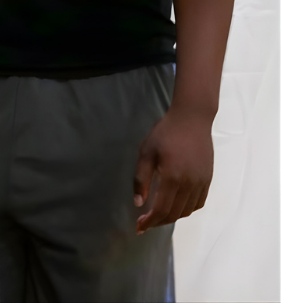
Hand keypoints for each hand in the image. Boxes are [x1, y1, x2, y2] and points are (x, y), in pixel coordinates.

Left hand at [132, 104, 214, 232]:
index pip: (162, 209)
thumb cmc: (165, 133)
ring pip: (187, 211)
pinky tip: (176, 206)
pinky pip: (198, 203)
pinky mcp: (208, 180)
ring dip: (172, 217)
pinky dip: (186, 210)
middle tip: (144, 223)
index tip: (138, 227)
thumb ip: (141, 179)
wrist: (192, 120)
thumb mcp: (146, 152)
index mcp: (172, 178)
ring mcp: (201, 183)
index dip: (150, 222)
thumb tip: (139, 203)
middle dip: (158, 222)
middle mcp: (189, 184)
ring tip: (157, 216)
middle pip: (174, 214)